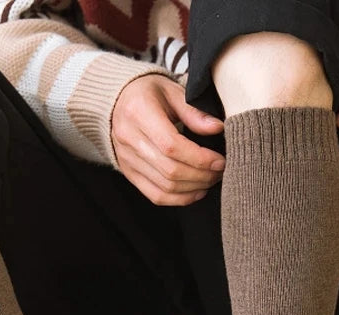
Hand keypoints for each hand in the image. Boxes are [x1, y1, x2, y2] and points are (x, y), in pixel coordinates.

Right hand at [112, 74, 226, 205]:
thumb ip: (193, 112)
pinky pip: (156, 195)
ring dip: (193, 188)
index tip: (219, 160)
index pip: (171, 146)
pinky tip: (196, 192)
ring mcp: (127, 160)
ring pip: (165, 187)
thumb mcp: (171, 91)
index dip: (199, 158)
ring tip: (211, 180)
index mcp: (139, 113)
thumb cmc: (148, 93)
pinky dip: (179, 199)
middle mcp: (129, 139)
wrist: (117, 102)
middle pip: (170, 170)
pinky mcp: (129, 174)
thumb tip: (217, 129)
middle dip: (201, 175)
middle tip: (220, 171)